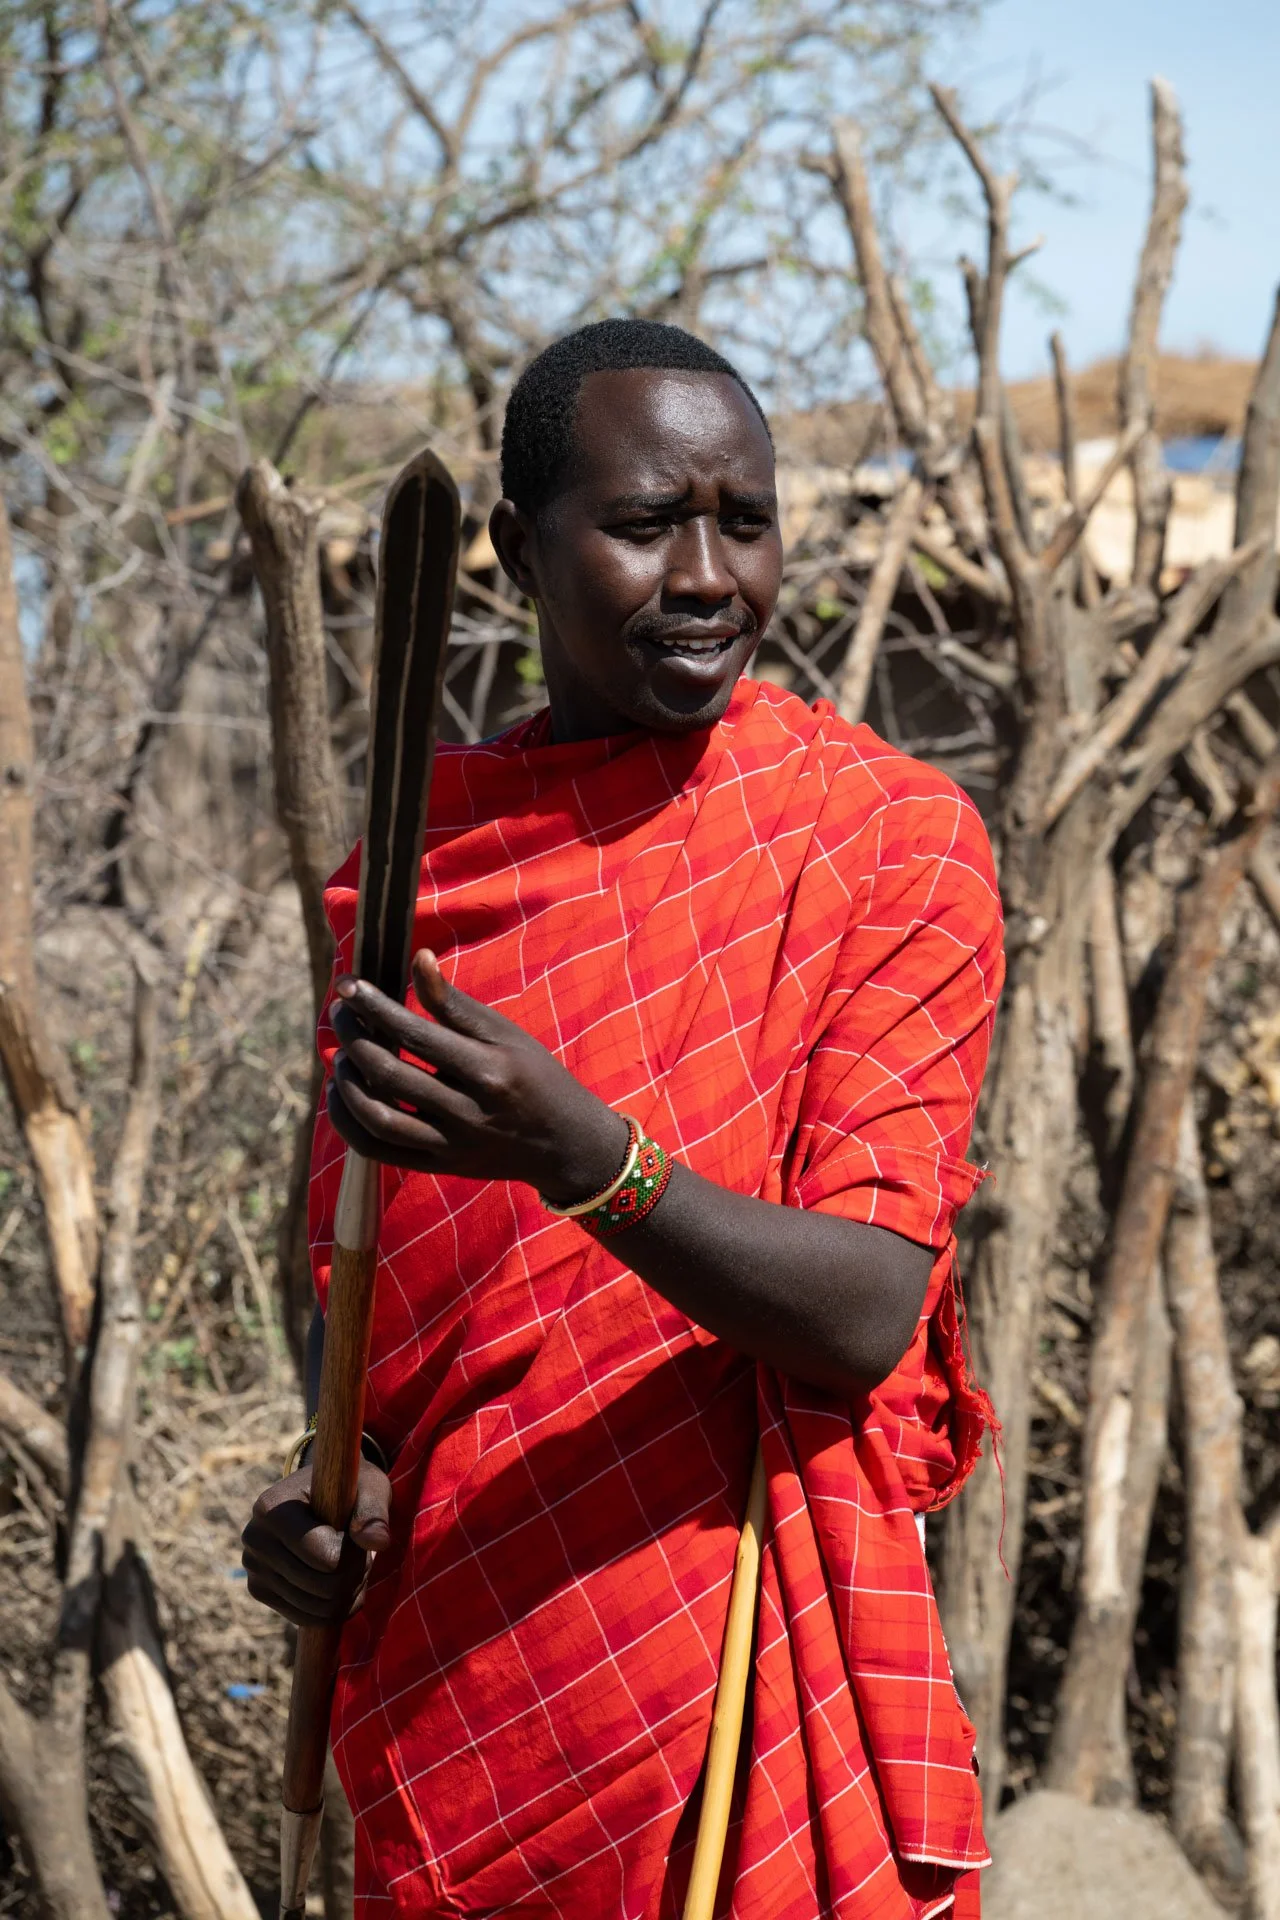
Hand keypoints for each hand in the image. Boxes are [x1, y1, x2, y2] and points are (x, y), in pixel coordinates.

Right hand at [240, 1456, 391, 1628]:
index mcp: (272, 1508)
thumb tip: (378, 1542)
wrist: (320, 1495)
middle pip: (323, 1586)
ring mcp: (254, 1568)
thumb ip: (374, 1511)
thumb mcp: (368, 1487)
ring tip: (351, 1564)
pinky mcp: (259, 1590)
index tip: (357, 1533)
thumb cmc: (348, 1489)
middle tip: (360, 1553)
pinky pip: (305, 1618)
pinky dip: (332, 1608)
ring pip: (317, 1608)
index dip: (353, 1553)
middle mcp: (255, 1539)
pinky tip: (338, 1582)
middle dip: (354, 1574)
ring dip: (346, 1592)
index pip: (327, 1558)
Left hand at [326, 948, 630, 1203]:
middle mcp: (467, 1110)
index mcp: (488, 1069)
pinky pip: (379, 1150)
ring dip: (347, 1082)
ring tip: (339, 1054)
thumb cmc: (534, 1075)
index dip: (374, 1006)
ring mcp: (451, 1144)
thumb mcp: (504, 1033)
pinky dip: (350, 1123)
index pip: (415, 1033)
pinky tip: (342, 1094)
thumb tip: (419, 958)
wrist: (563, 1141)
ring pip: (377, 1117)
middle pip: (389, 1073)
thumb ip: (455, 1002)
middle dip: (353, 1037)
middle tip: (339, 1012)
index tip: (347, 984)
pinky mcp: (439, 1166)